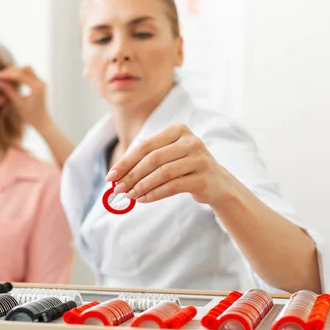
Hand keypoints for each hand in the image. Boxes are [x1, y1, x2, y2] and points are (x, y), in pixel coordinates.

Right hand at [0, 66, 51, 131]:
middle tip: (0, 75)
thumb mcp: (18, 104)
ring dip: (16, 71)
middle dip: (11, 71)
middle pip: (24, 69)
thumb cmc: (31, 116)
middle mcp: (41, 82)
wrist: (43, 122)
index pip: (20, 75)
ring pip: (27, 70)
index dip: (7, 74)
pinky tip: (11, 79)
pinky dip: (20, 75)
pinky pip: (29, 74)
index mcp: (37, 87)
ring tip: (4, 76)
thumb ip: (9, 91)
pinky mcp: (39, 84)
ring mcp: (41, 82)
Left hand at [105, 124, 234, 205]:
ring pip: (163, 173)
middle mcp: (191, 141)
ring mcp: (200, 159)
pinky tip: (143, 199)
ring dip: (141, 186)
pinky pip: (173, 186)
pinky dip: (155, 194)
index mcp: (178, 130)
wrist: (218, 184)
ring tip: (129, 196)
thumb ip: (146, 161)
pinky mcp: (203, 178)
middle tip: (117, 189)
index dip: (126, 162)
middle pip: (153, 159)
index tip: (111, 176)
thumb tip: (117, 177)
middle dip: (131, 175)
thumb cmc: (186, 168)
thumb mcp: (169, 157)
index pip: (145, 146)